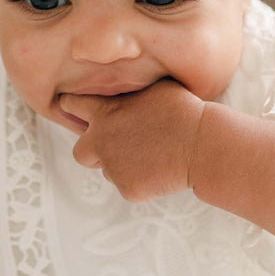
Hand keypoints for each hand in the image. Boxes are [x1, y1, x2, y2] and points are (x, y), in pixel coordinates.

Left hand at [58, 79, 204, 200]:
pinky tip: (161, 170)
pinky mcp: (127, 189)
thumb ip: (130, 92)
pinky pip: (128, 186)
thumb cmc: (184, 110)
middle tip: (115, 147)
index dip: (72, 106)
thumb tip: (125, 86)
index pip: (72, 106)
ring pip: (109, 171)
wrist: (202, 145)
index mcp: (104, 113)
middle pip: (79, 152)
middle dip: (92, 151)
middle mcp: (101, 142)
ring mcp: (113, 168)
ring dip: (123, 165)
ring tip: (152, 155)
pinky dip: (142, 181)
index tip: (72, 107)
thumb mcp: (154, 89)